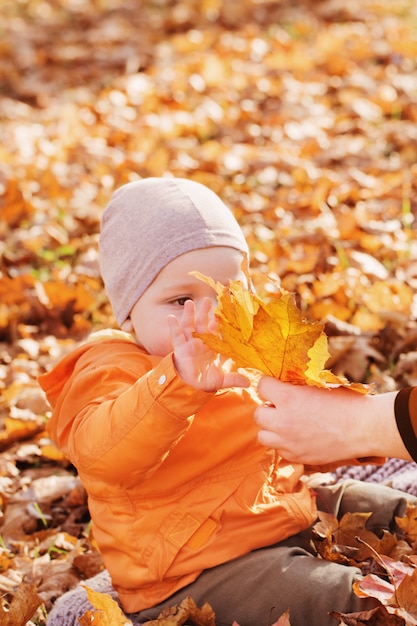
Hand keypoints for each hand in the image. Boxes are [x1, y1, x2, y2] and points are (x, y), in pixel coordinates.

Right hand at [169, 298, 248, 392]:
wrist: (190, 387)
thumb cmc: (206, 380)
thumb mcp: (221, 379)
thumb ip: (234, 378)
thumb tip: (249, 383)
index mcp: (211, 346)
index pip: (215, 330)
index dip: (218, 321)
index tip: (223, 311)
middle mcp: (200, 342)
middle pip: (202, 323)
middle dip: (204, 311)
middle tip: (207, 300)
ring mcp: (189, 344)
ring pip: (188, 326)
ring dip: (189, 314)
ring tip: (190, 303)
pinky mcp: (179, 348)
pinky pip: (176, 336)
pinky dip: (173, 326)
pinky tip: (171, 317)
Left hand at [254, 377, 408, 463]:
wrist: (364, 428)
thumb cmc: (346, 403)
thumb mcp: (318, 386)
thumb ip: (295, 388)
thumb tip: (282, 385)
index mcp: (288, 398)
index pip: (262, 386)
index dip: (269, 385)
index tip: (276, 387)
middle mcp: (283, 421)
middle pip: (257, 414)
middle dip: (268, 409)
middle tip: (281, 407)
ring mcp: (288, 442)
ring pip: (263, 436)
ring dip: (272, 429)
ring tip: (287, 424)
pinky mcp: (297, 457)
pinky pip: (279, 451)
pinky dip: (285, 444)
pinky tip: (299, 438)